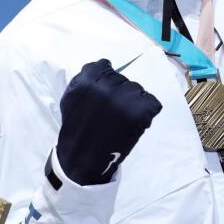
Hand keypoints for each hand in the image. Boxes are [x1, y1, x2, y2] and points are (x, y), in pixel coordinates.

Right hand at [56, 59, 161, 185]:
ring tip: (121, 121)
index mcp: (88, 79)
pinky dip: (146, 113)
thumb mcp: (70, 98)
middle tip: (111, 114)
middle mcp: (107, 85)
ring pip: (137, 90)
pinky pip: (152, 103)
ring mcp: (125, 97)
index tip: (104, 96)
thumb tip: (105, 65)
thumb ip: (84, 80)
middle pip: (123, 80)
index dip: (106, 82)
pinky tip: (133, 124)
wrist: (83, 158)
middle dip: (119, 94)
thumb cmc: (76, 129)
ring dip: (133, 103)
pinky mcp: (141, 111)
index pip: (105, 66)